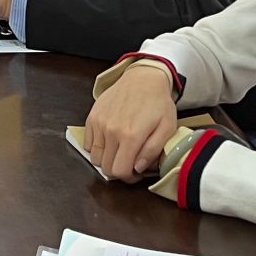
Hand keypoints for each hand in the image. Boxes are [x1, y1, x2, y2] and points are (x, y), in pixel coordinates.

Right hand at [85, 62, 180, 179]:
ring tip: (120, 151)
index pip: (119, 171)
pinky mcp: (92, 117)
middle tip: (130, 162)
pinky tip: (110, 141)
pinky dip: (97, 147)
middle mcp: (111, 131)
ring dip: (107, 159)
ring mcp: (98, 123)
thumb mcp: (166, 128)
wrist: (143, 78)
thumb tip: (137, 168)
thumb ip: (152, 151)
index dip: (128, 178)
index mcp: (131, 136)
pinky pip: (88, 143)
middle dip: (118, 170)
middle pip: (105, 167)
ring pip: (95, 157)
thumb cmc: (157, 103)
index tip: (136, 172)